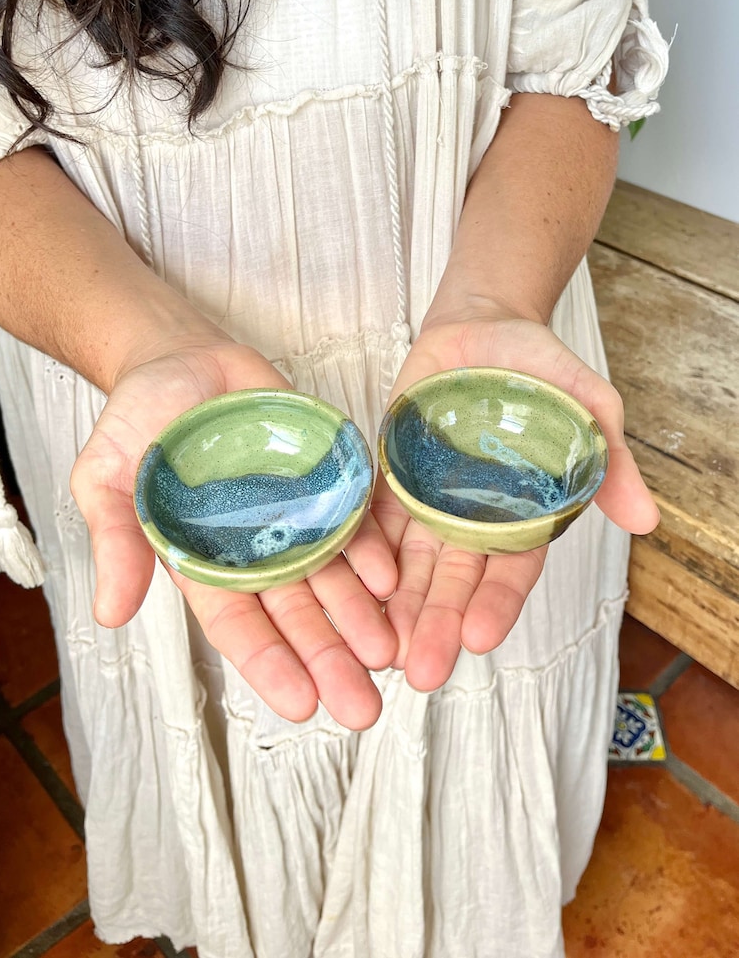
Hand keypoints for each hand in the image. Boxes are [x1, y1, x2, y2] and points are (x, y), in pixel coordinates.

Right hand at [71, 334, 397, 728]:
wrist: (181, 357)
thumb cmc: (138, 419)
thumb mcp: (108, 475)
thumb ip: (116, 538)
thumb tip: (109, 612)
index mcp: (201, 560)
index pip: (238, 624)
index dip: (269, 664)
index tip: (302, 707)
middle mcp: (254, 547)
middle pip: (296, 614)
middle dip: (329, 659)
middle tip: (364, 707)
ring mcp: (292, 514)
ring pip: (332, 577)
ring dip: (362, 617)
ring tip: (390, 653)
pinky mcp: (321, 476)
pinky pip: (352, 518)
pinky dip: (370, 549)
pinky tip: (392, 579)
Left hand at [372, 305, 658, 692]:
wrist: (481, 323)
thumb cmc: (541, 367)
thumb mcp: (588, 405)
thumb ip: (610, 462)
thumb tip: (646, 521)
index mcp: (523, 512)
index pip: (511, 570)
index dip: (496, 604)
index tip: (477, 637)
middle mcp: (472, 517)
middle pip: (454, 580)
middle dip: (437, 624)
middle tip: (421, 671)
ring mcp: (426, 500)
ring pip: (409, 564)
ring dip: (396, 607)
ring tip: (381, 648)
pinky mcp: (388, 476)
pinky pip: (371, 520)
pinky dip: (362, 554)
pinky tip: (349, 587)